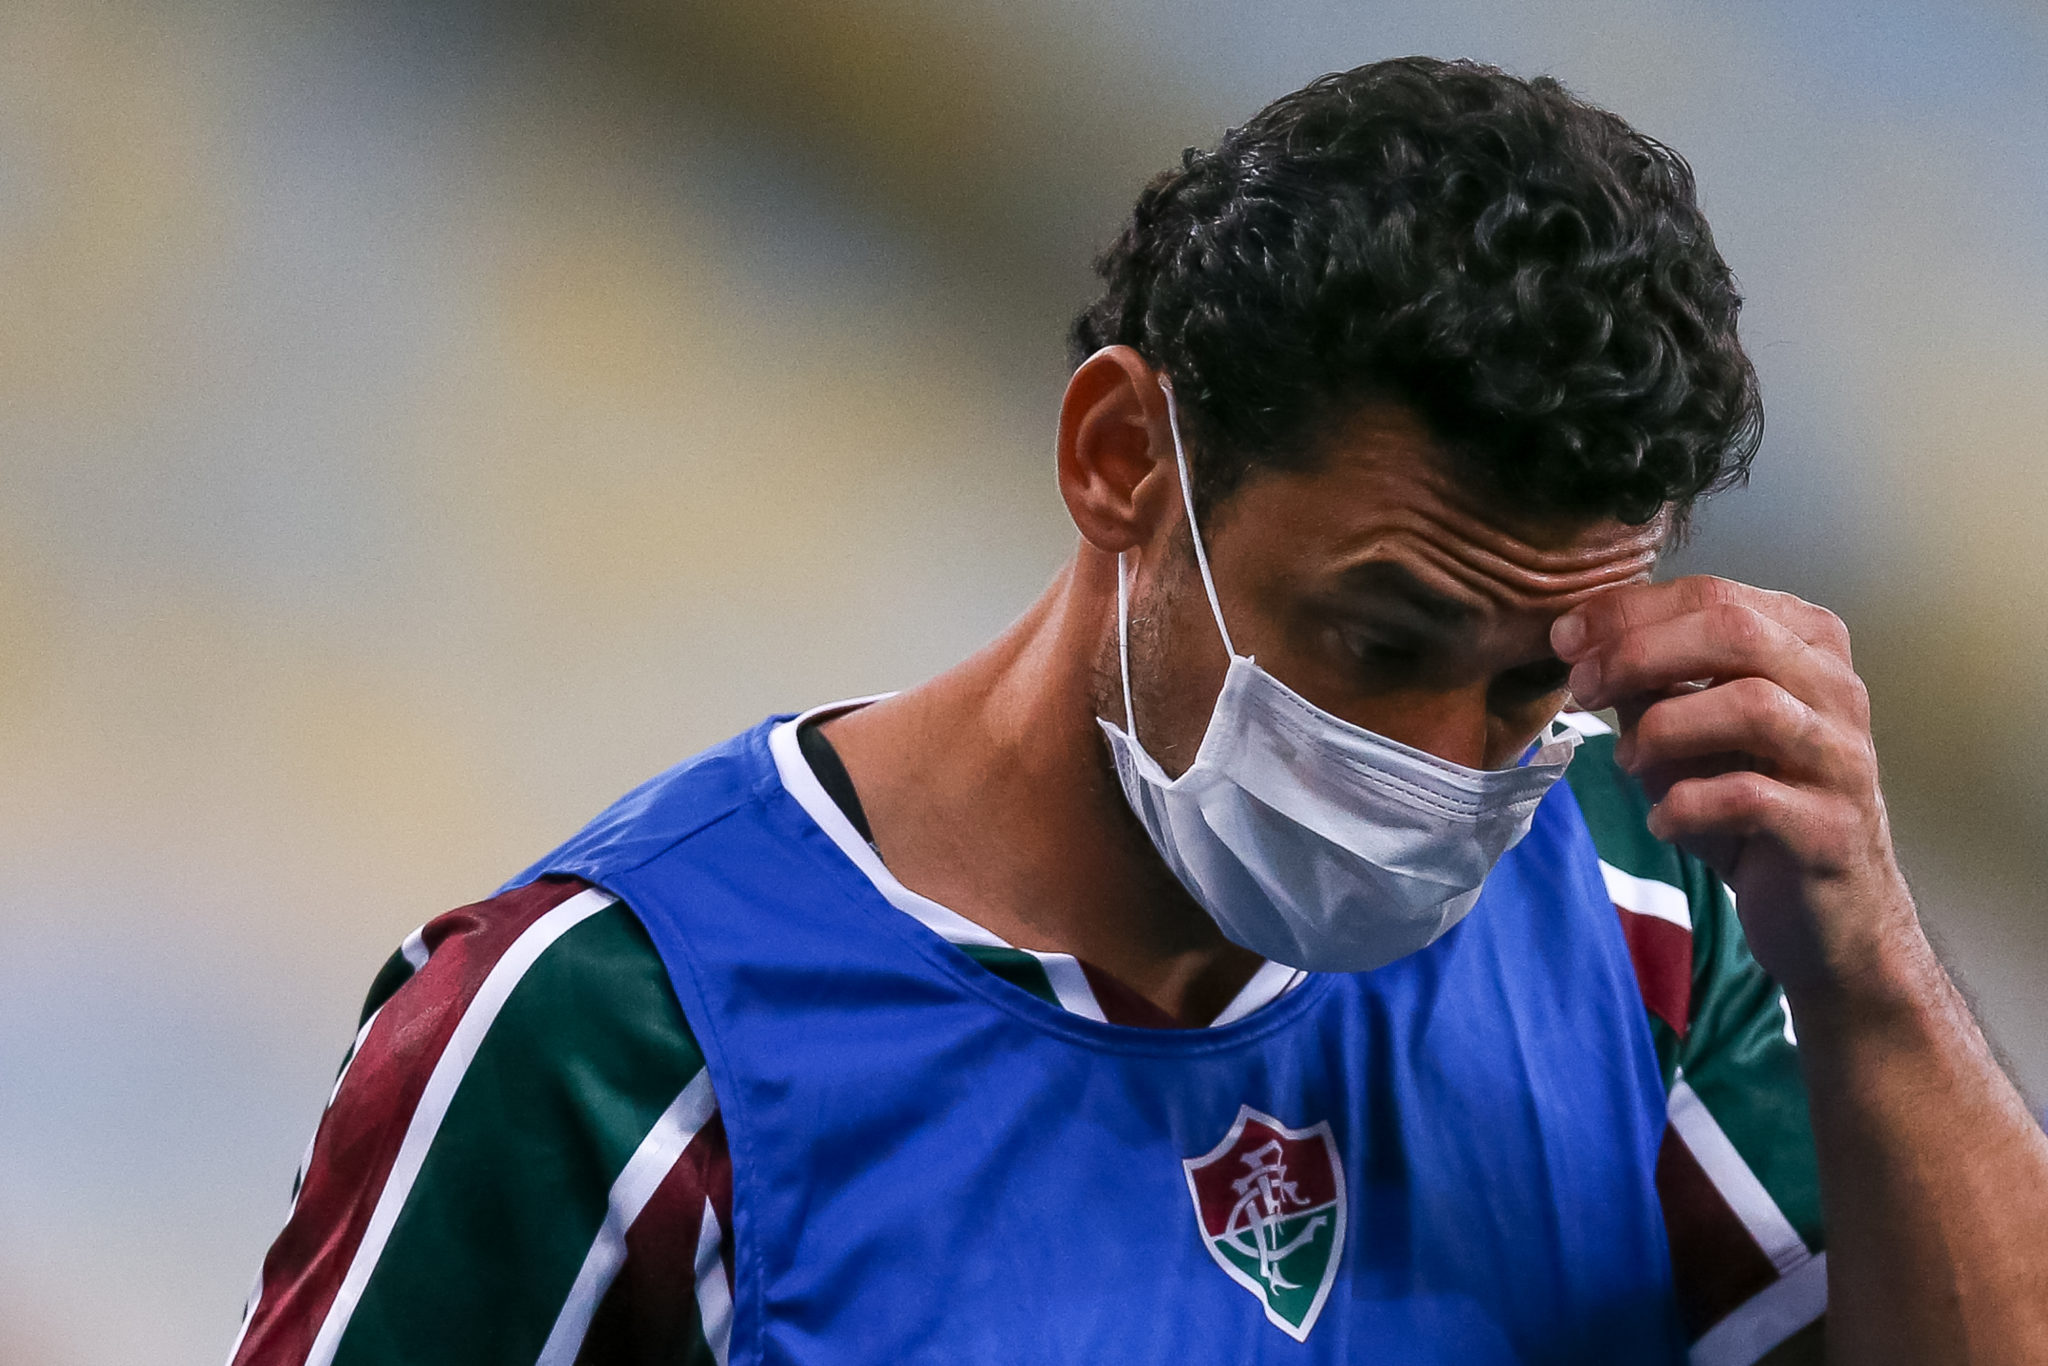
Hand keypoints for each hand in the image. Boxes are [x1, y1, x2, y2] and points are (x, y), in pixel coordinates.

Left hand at [1552, 576, 1920, 1002]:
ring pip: (1749, 705)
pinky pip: (1750, 798)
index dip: (1629, 611)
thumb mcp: (1689, 733)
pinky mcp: (1833, 827)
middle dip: (1637, 653)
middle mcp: (1835, 687)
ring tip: (1627, 762)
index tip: (1565, 637)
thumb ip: (1650, 683)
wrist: (1827, 911)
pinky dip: (1687, 805)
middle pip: (1732, 632)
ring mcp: (1841, 756)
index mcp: (1804, 644)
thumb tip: (1580, 643)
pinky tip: (1662, 820)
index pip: (1713, 594)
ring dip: (1663, 728)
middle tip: (1580, 686)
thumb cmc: (1750, 804)